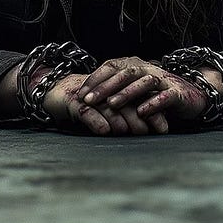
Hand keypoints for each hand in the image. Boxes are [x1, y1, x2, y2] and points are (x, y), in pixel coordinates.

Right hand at [39, 72, 161, 135]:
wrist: (57, 90)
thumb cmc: (88, 103)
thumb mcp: (109, 108)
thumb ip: (128, 115)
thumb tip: (151, 128)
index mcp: (118, 90)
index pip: (140, 99)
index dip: (153, 112)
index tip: (165, 128)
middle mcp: (107, 91)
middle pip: (127, 103)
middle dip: (139, 118)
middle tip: (148, 132)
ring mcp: (91, 96)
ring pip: (108, 107)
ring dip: (119, 119)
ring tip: (127, 131)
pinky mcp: (74, 100)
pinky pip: (87, 111)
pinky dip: (96, 121)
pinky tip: (104, 131)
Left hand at [78, 56, 213, 130]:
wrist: (194, 94)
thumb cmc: (158, 94)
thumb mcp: (135, 90)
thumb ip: (116, 90)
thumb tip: (86, 99)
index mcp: (135, 65)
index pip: (111, 66)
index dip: (95, 79)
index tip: (80, 94)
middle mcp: (148, 69)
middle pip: (124, 72)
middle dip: (105, 86)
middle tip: (89, 100)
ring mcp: (164, 79)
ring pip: (144, 81)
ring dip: (127, 92)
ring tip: (112, 104)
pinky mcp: (178, 92)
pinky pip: (165, 96)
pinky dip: (153, 103)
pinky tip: (141, 112)